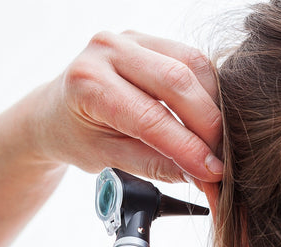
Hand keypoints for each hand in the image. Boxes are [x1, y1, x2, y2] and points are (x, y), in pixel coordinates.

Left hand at [33, 31, 222, 182]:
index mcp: (88, 82)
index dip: (188, 147)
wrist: (56, 112)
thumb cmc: (77, 137)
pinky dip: (207, 90)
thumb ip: (155, 165)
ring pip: (192, 65)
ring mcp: (131, 38)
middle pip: (177, 82)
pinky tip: (209, 116)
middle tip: (223, 159)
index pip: (150, 117)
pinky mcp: (150, 39)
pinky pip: (192, 60)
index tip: (213, 173)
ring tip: (218, 141)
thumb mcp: (108, 159)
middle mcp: (108, 50)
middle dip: (209, 125)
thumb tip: (201, 175)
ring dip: (213, 105)